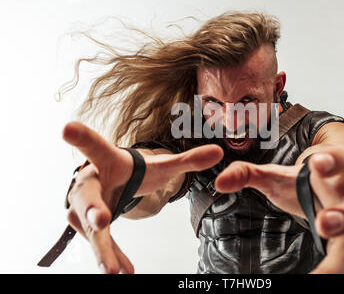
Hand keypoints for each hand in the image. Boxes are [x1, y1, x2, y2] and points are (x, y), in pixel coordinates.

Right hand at [63, 121, 222, 272]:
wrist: (115, 182)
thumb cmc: (135, 170)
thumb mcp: (162, 166)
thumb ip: (188, 159)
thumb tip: (220, 151)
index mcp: (108, 160)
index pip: (96, 147)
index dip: (82, 139)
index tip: (67, 129)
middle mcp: (90, 181)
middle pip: (87, 195)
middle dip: (92, 208)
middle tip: (102, 220)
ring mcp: (85, 205)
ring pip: (89, 227)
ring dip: (101, 247)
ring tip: (112, 270)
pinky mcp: (88, 225)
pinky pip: (100, 241)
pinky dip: (111, 255)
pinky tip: (124, 271)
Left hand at [214, 145, 343, 273]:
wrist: (328, 187)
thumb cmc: (306, 181)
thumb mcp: (276, 176)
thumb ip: (247, 174)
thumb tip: (220, 182)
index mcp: (338, 171)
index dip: (334, 161)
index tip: (316, 165)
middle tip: (325, 221)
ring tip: (325, 263)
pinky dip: (334, 270)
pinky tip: (315, 277)